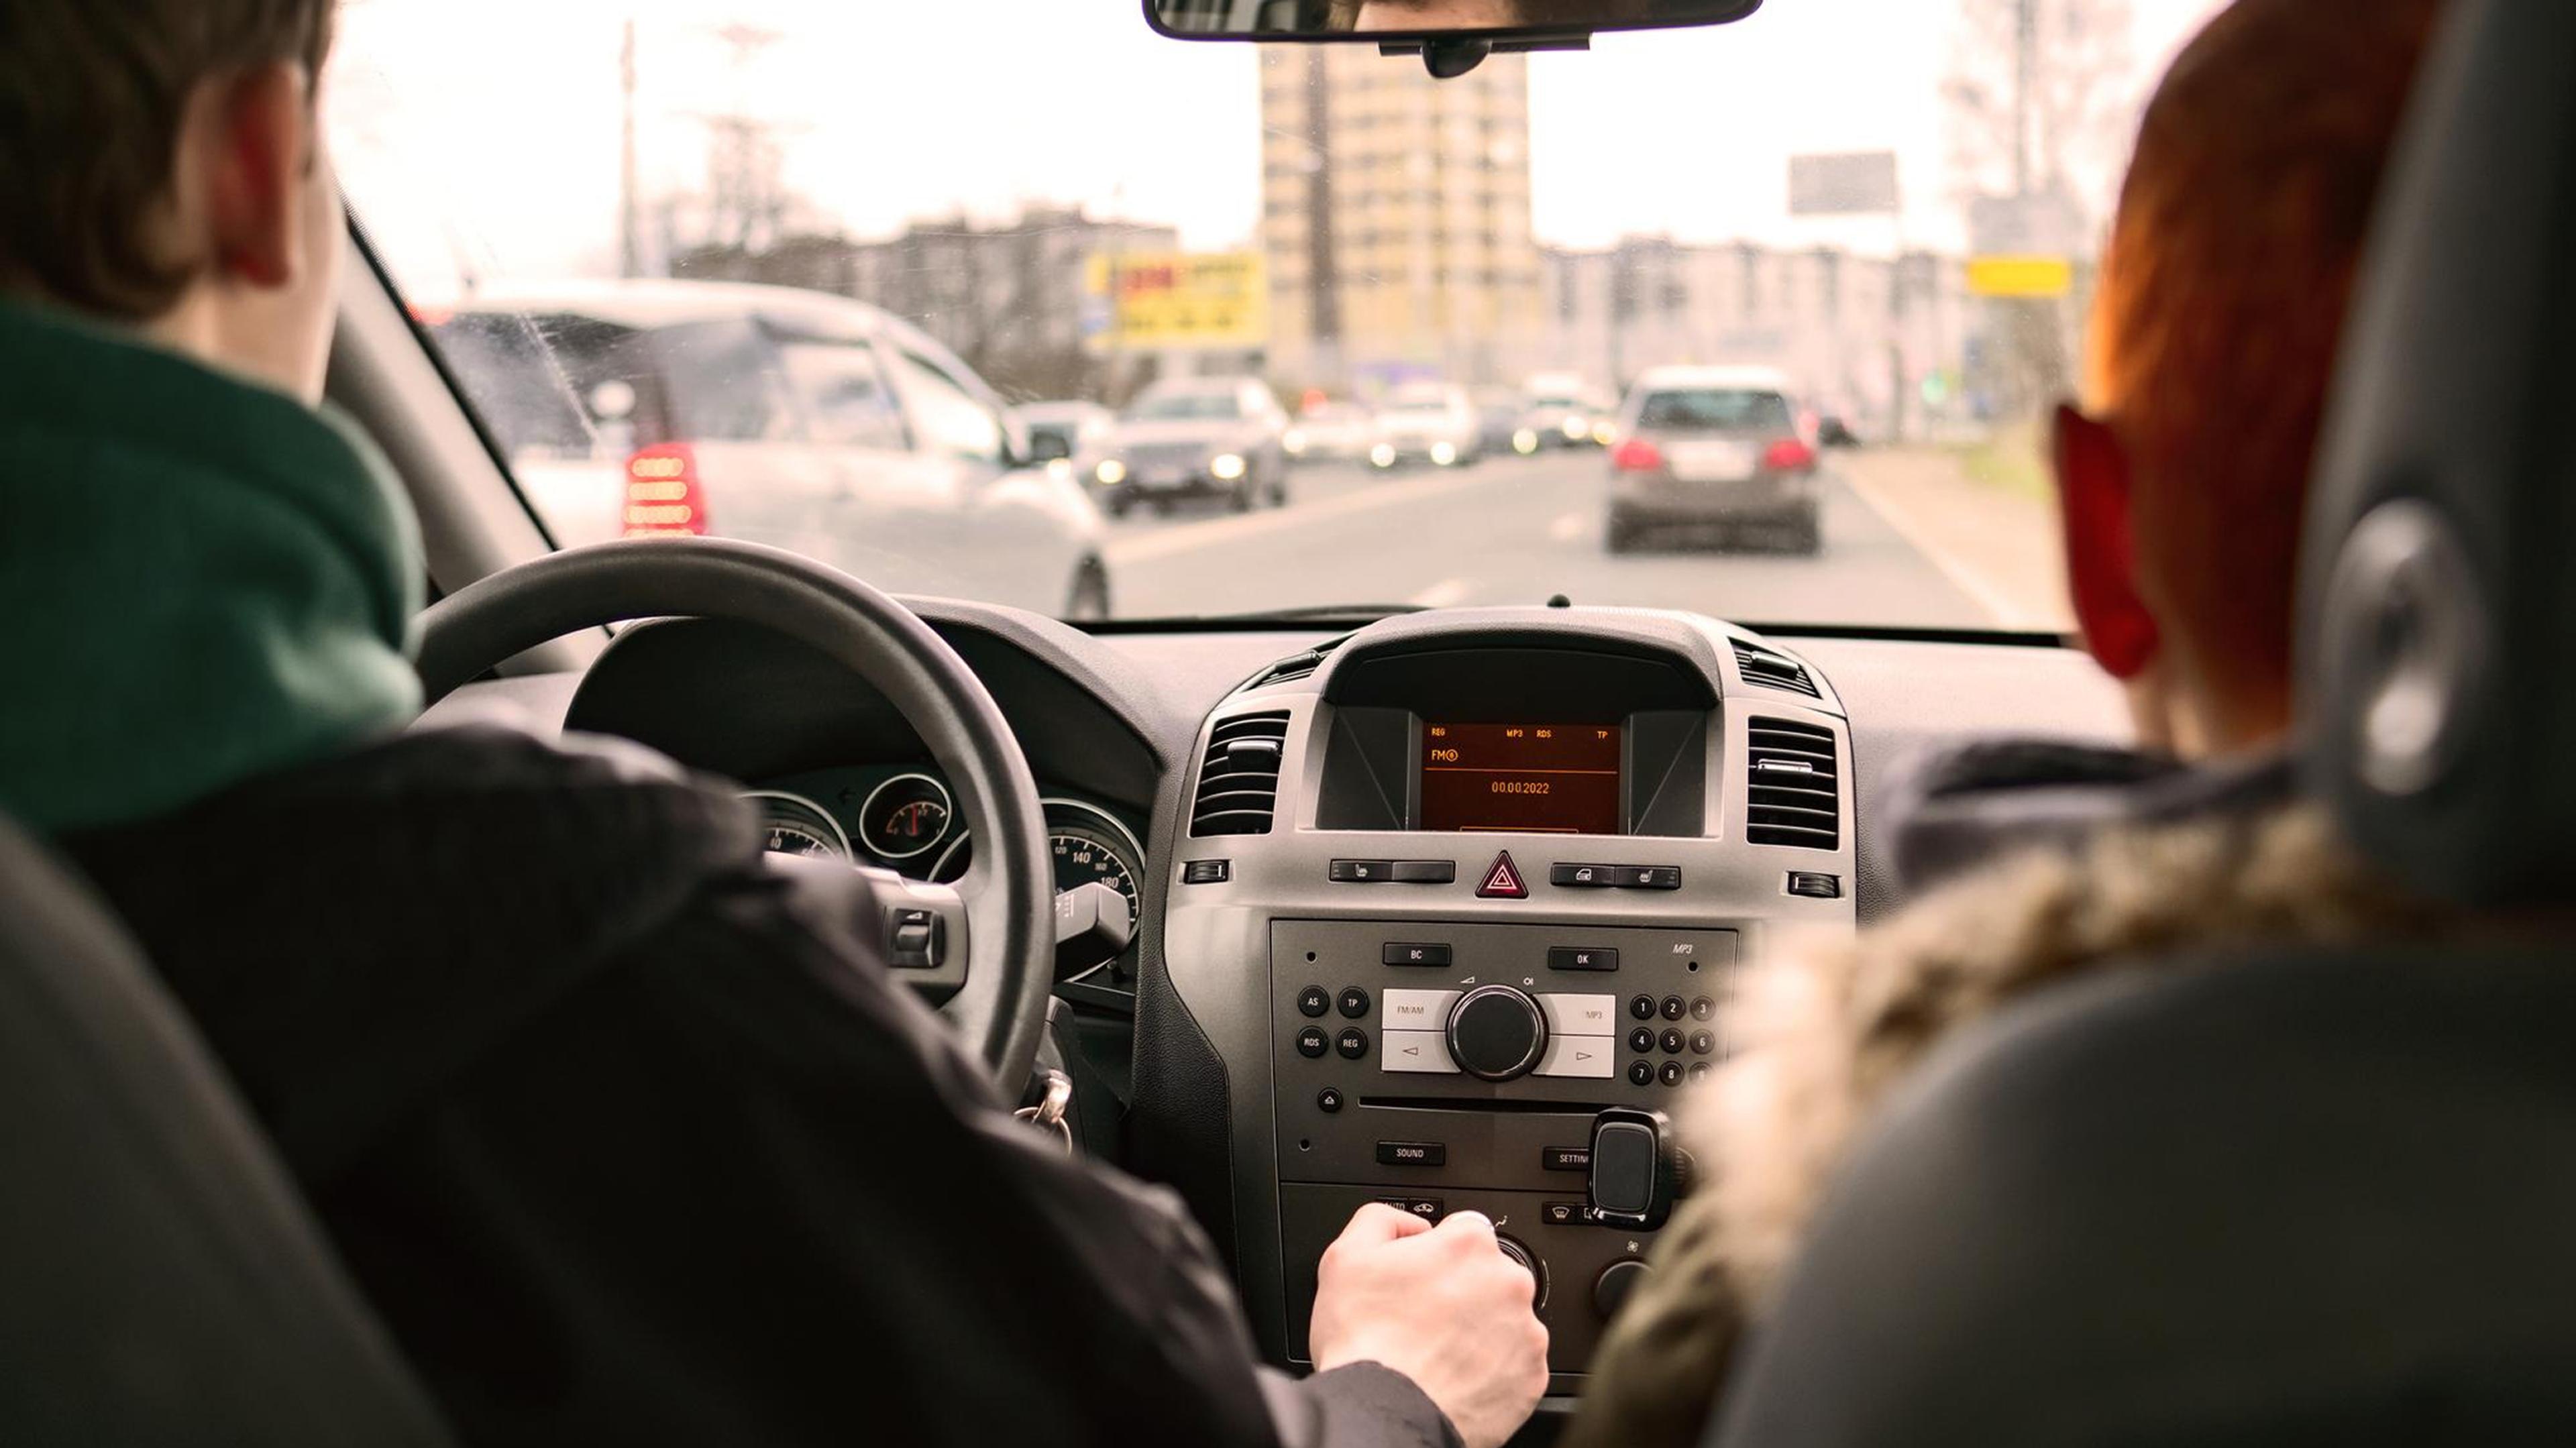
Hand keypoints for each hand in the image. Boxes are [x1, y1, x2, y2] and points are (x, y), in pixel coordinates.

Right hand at [1310, 1204, 1549, 1447]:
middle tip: (1423, 1319)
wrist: (1384, 1415)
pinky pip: (1514, 1363)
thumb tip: (1409, 1224)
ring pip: (1504, 1319)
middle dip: (1461, 1291)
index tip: (1421, 1279)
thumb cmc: (1365, 1342)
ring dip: (1479, 1330)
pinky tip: (1457, 1375)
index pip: (1463, 1230)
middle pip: (1488, 1274)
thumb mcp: (1345, 1257)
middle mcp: (1508, 1282)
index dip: (1437, 1253)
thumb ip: (1381, 1220)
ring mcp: (1525, 1332)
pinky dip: (1491, 1369)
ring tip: (1438, 1353)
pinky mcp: (1531, 1376)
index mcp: (1468, 1244)